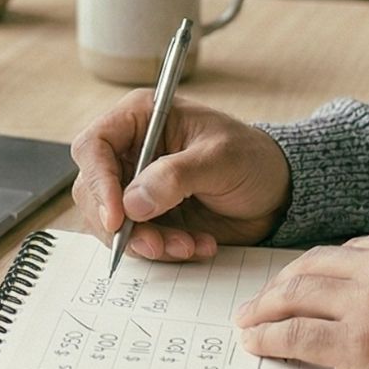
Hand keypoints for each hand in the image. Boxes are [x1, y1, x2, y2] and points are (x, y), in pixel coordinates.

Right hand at [68, 89, 291, 261]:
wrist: (276, 193)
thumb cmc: (252, 159)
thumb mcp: (220, 159)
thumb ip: (176, 177)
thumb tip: (132, 203)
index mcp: (141, 118)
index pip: (94, 146)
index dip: (98, 182)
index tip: (118, 218)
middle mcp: (130, 151)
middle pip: (92, 190)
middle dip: (122, 224)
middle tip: (156, 244)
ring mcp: (136, 186)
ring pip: (111, 222)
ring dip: (146, 242)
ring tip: (188, 245)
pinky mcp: (148, 217)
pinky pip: (136, 241)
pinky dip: (162, 250)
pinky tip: (197, 245)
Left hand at [232, 224, 368, 368]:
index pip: (349, 250)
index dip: (320, 270)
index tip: (303, 282)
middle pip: (315, 266)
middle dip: (282, 284)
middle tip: (262, 300)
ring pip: (297, 295)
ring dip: (265, 308)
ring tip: (249, 320)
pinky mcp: (358, 344)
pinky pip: (297, 334)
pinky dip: (269, 338)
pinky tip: (257, 343)